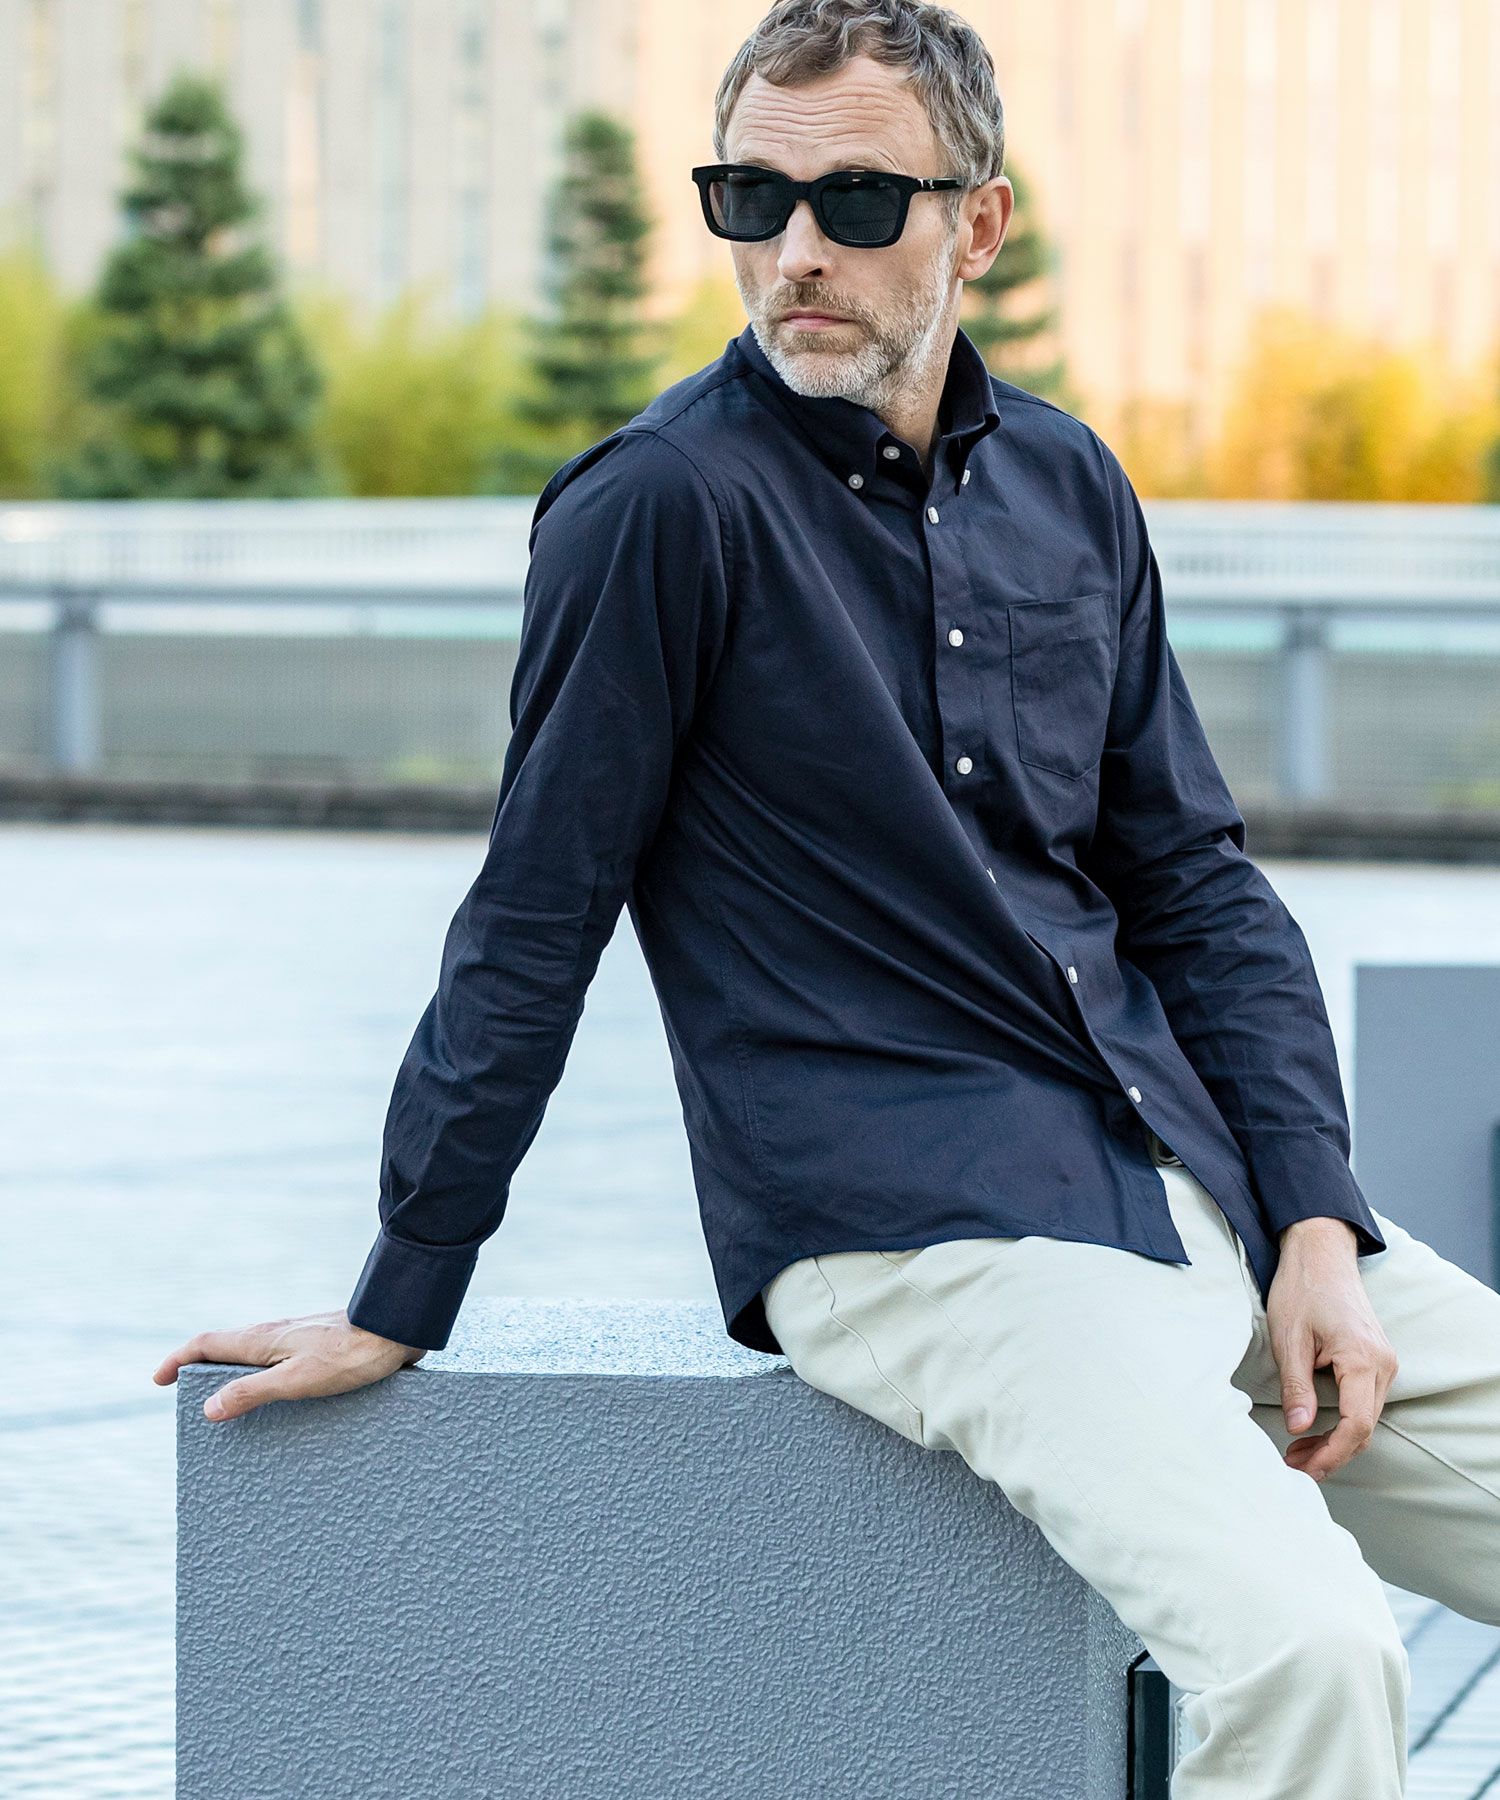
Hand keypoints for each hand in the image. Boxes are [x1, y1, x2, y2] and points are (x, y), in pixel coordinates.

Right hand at [152, 1309, 428, 1421]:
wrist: (397, 1328)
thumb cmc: (351, 1356)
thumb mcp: (298, 1380)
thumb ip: (253, 1392)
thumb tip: (208, 1409)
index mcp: (263, 1340)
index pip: (206, 1344)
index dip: (178, 1360)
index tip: (158, 1380)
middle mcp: (276, 1333)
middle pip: (226, 1347)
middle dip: (201, 1367)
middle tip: (187, 1392)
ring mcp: (298, 1337)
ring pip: (252, 1352)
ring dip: (232, 1370)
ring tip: (227, 1400)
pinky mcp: (320, 1344)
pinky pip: (277, 1358)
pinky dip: (261, 1373)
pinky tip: (278, 1394)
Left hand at [1268, 1220, 1397, 1482]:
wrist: (1321, 1255)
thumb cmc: (1302, 1289)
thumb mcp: (1289, 1339)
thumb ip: (1297, 1386)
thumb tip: (1299, 1428)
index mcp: (1363, 1359)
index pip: (1357, 1425)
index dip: (1331, 1453)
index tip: (1303, 1468)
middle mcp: (1383, 1364)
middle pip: (1365, 1428)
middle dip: (1330, 1454)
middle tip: (1293, 1466)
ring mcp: (1384, 1362)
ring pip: (1366, 1419)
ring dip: (1336, 1441)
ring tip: (1299, 1453)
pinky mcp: (1376, 1360)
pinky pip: (1365, 1403)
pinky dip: (1344, 1423)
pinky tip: (1316, 1430)